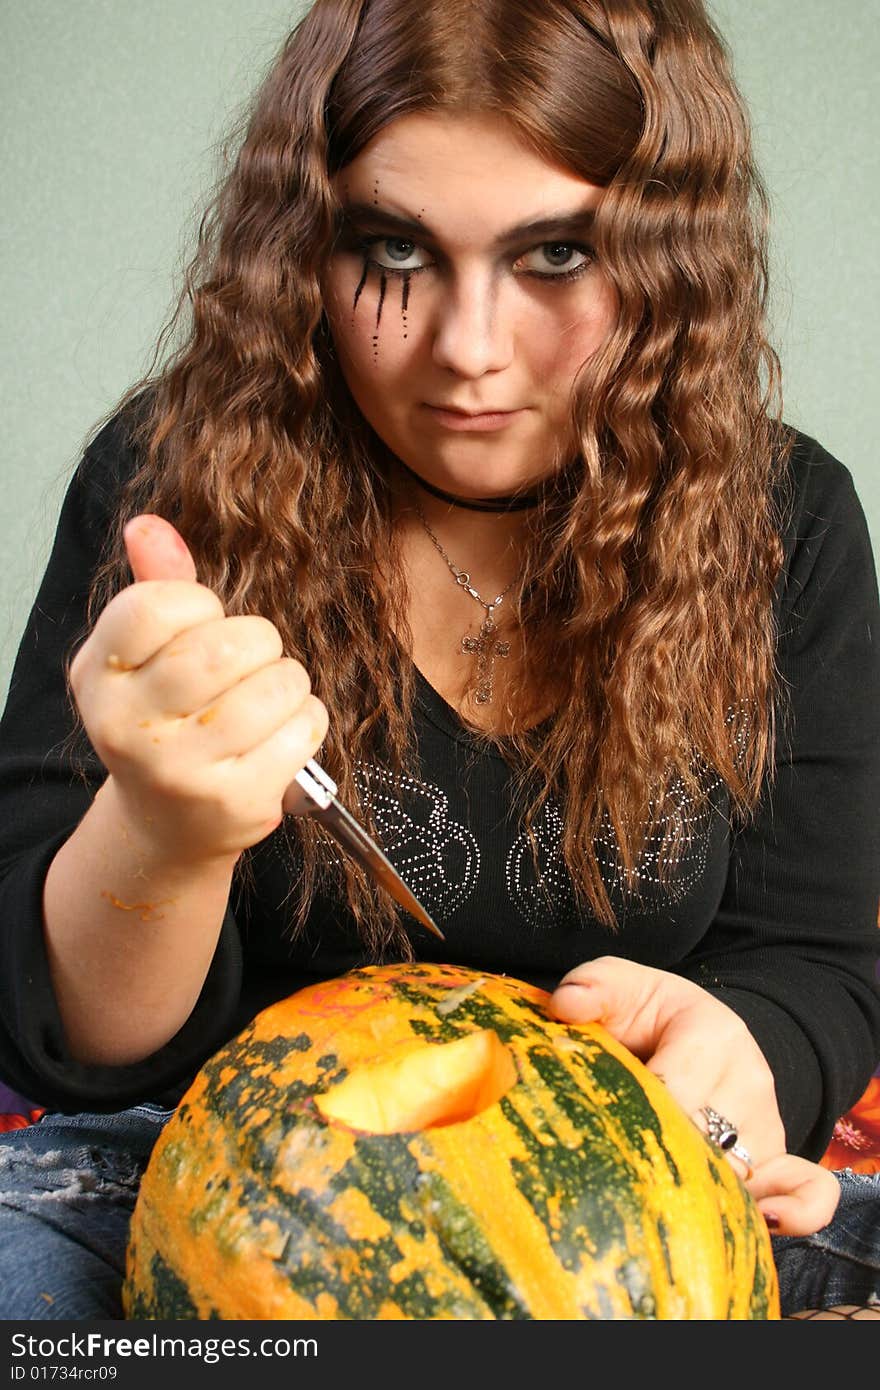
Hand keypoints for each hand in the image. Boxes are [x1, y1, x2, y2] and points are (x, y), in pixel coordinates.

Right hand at [68, 513, 328, 863]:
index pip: (156, 604)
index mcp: (99, 675)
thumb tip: (149, 526)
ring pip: (276, 684)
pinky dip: (307, 720)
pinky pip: (304, 728)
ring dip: (288, 680)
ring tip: (268, 697)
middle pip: (225, 646)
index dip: (201, 605)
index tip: (203, 625)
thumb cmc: (166, 721)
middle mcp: (127, 726)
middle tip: (250, 661)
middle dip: (258, 641)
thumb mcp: (146, 655)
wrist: (168, 824)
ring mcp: (181, 770)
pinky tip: (281, 733)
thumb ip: (156, 586)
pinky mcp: (236, 802)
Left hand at [549, 956, 839, 1234]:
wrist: (701, 1031)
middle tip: (616, 1179)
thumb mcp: (620, 987)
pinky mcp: (777, 1163)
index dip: (635, 1121)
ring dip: (698, 1199)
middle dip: (659, 1165)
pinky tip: (762, 1221)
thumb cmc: (649, 1013)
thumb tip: (566, 1006)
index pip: (675, 1091)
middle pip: (706, 1142)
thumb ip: (591, 987)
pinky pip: (806, 1193)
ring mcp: (767, 1125)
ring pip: (740, 1177)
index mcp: (712, 1034)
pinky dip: (792, 1212)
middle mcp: (749, 1081)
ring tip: (658, 1208)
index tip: (602, 1135)